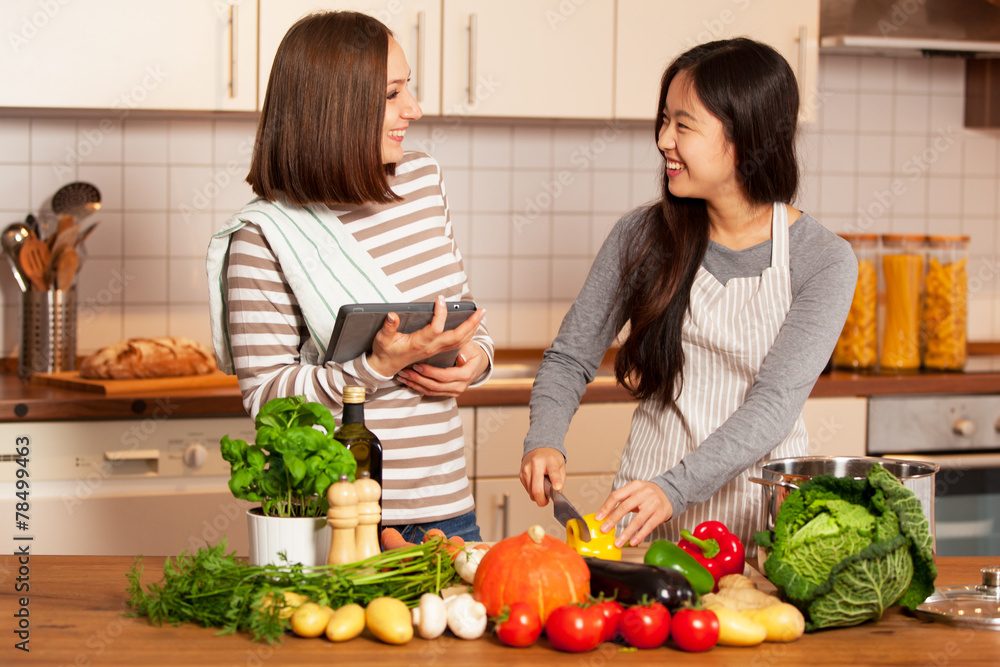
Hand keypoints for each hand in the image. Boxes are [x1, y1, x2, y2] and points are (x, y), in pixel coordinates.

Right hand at [367, 296, 485, 377]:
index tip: (441, 299)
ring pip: (459, 341)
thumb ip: (388, 327)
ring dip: (472, 329)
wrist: (386, 367)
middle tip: (481, 311)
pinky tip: (471, 326)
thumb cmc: (385, 352)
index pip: (435, 328)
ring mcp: (435, 349)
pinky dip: (467, 335)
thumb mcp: (382, 339)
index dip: (440, 313)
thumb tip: (392, 315)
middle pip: (456, 337)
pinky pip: (456, 343)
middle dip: (470, 324)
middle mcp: (431, 347)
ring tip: (480, 315)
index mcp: (419, 343)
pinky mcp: (436, 350)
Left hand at [396, 341, 488, 396]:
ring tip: (402, 377)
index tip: (417, 365)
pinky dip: (419, 388)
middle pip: (435, 386)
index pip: (445, 376)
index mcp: (465, 375)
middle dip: (418, 379)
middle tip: (404, 371)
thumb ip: (466, 351)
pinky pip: (431, 393)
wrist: (478, 363)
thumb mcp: (472, 348)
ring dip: (415, 385)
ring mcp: (453, 392)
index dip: (430, 372)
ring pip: (431, 391)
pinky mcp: (448, 393)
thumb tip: (462, 358)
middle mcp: (459, 386)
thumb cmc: (473, 352)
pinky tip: (409, 382)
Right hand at [519, 447, 565, 506]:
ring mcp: (526, 469)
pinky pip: (527, 489)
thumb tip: (556, 493)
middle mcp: (536, 464)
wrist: (539, 448)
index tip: (557, 488)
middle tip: (546, 501)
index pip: (553, 472)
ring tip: (543, 490)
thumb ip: (560, 480)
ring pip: (530, 492)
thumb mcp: (561, 466)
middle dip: (542, 500)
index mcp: (549, 461)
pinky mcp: (521, 474)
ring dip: (537, 496)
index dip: (556, 482)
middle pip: (536, 489)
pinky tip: (537, 484)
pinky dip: (532, 491)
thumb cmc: (551, 459)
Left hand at [594, 481, 672, 547]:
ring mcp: (653, 504)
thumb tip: (605, 514)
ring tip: (617, 543)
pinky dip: (639, 535)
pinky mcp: (661, 514)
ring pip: (637, 520)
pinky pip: (648, 526)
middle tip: (604, 530)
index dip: (606, 507)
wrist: (669, 493)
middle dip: (613, 520)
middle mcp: (644, 493)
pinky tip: (632, 542)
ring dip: (626, 533)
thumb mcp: (634, 493)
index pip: (617, 495)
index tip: (599, 518)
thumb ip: (620, 502)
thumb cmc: (647, 494)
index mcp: (634, 486)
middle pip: (625, 507)